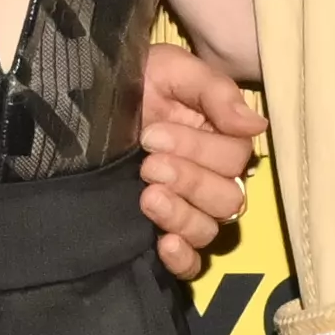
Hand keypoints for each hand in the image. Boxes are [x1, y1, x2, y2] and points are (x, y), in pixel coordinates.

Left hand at [135, 31, 266, 279]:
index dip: (198, 150)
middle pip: (227, 199)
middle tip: (148, 163)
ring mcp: (186, 209)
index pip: (233, 160)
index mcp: (218, 140)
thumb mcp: (172, 70)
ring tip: (147, 197)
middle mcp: (208, 178)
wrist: (78, 103)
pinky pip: (191, 264)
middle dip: (188, 180)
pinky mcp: (163, 233)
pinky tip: (164, 244)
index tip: (153, 135)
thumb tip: (256, 126)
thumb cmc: (130, 81)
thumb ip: (216, 92)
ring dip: (181, 214)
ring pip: (208, 229)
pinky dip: (183, 259)